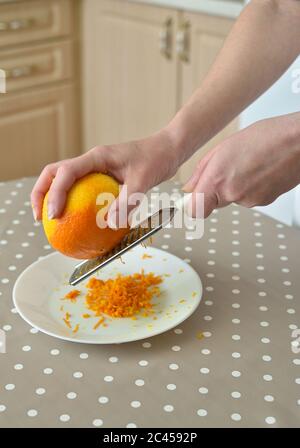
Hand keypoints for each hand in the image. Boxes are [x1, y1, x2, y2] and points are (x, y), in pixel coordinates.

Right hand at [31, 130, 178, 226]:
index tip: (53, 215)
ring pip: (65, 181)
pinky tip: (80, 222)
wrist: (169, 149)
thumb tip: (108, 225)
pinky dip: (75, 204)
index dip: (54, 194)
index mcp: (97, 157)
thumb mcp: (144, 181)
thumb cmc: (158, 159)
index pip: (65, 172)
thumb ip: (127, 202)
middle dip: (41, 193)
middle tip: (41, 218)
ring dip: (54, 198)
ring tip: (53, 221)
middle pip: (54, 173)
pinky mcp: (103, 177)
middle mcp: (91, 161)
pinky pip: (82, 190)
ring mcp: (95, 168)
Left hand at [183, 113, 299, 217]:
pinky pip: (249, 198)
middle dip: (216, 189)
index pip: (195, 211)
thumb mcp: (223, 147)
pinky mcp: (264, 202)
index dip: (192, 206)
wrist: (299, 142)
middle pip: (214, 203)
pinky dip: (251, 187)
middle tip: (227, 169)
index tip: (191, 200)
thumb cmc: (267, 137)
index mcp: (218, 180)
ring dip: (236, 186)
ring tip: (248, 165)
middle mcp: (233, 195)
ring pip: (233, 199)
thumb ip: (201, 171)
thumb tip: (190, 187)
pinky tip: (258, 170)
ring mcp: (250, 201)